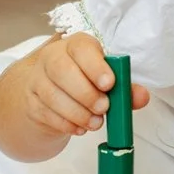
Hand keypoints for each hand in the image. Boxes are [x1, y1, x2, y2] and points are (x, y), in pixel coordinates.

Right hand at [22, 34, 148, 140]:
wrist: (49, 95)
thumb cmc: (84, 82)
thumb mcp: (106, 81)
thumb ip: (125, 88)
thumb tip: (142, 97)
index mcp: (75, 45)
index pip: (81, 48)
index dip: (95, 66)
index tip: (109, 84)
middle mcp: (52, 57)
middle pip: (61, 69)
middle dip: (85, 93)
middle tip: (103, 108)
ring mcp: (38, 79)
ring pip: (52, 94)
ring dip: (77, 112)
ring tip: (95, 123)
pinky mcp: (31, 101)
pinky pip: (46, 112)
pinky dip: (65, 124)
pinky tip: (79, 128)